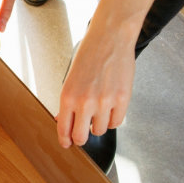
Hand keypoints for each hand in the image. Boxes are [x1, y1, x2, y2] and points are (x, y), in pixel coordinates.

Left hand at [56, 28, 135, 147]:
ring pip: (100, 130)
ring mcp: (104, 102)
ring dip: (98, 124)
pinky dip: (112, 119)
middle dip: (81, 138)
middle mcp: (85, 102)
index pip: (64, 129)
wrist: (109, 39)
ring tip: (98, 111)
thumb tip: (61, 120)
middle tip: (83, 132)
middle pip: (82, 137)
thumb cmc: (88, 56)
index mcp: (67, 97)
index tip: (68, 144)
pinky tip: (110, 108)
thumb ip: (67, 103)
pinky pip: (116, 122)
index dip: (66, 140)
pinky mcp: (122, 99)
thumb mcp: (70, 79)